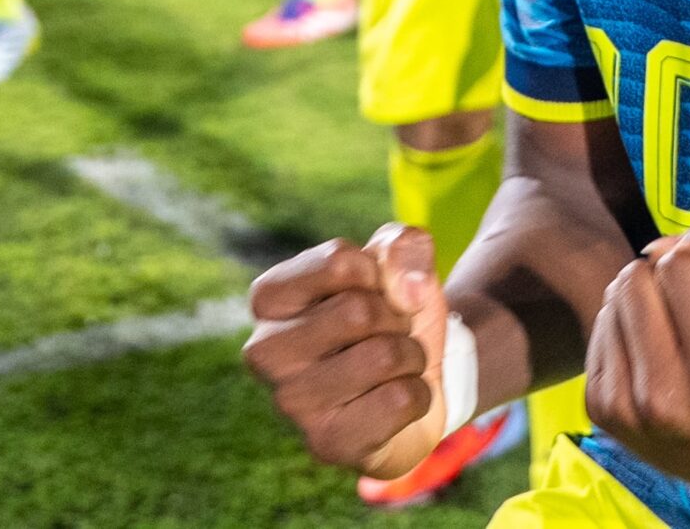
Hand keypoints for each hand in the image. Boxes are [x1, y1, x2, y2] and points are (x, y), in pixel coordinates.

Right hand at [244, 226, 448, 480]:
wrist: (424, 379)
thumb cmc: (395, 313)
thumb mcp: (403, 262)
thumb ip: (404, 246)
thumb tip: (408, 288)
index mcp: (270, 298)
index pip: (337, 261)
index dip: (377, 271)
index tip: (374, 289)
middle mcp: (265, 350)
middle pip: (359, 311)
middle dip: (396, 318)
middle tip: (388, 333)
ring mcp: (291, 402)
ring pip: (382, 357)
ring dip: (410, 356)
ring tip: (394, 367)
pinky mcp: (326, 443)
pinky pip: (399, 401)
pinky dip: (418, 394)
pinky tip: (396, 401)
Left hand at [586, 212, 689, 513]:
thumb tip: (656, 246)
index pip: (678, 264)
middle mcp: (664, 399)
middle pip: (634, 279)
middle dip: (667, 280)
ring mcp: (627, 412)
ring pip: (612, 301)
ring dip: (644, 304)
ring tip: (682, 338)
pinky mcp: (602, 414)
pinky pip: (599, 331)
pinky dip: (628, 331)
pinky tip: (659, 357)